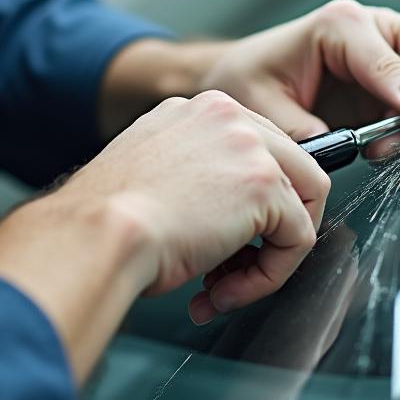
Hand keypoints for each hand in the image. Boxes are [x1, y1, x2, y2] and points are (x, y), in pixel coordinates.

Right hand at [61, 89, 330, 321]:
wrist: (98, 233)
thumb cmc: (108, 219)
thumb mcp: (155, 175)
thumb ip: (196, 177)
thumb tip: (224, 212)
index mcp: (197, 109)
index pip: (256, 152)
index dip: (248, 207)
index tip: (224, 240)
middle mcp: (226, 114)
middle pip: (292, 171)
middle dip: (269, 231)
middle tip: (232, 268)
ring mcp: (249, 144)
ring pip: (300, 207)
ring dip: (267, 259)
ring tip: (223, 286)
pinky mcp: (264, 183)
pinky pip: (297, 239)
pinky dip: (268, 276)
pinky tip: (222, 290)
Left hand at [200, 0, 399, 142]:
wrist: (239, 80)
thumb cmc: (248, 78)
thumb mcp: (263, 102)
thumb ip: (302, 127)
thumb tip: (344, 148)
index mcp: (340, 24)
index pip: (394, 51)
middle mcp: (372, 33)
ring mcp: (385, 60)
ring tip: (391, 149)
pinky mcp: (388, 89)